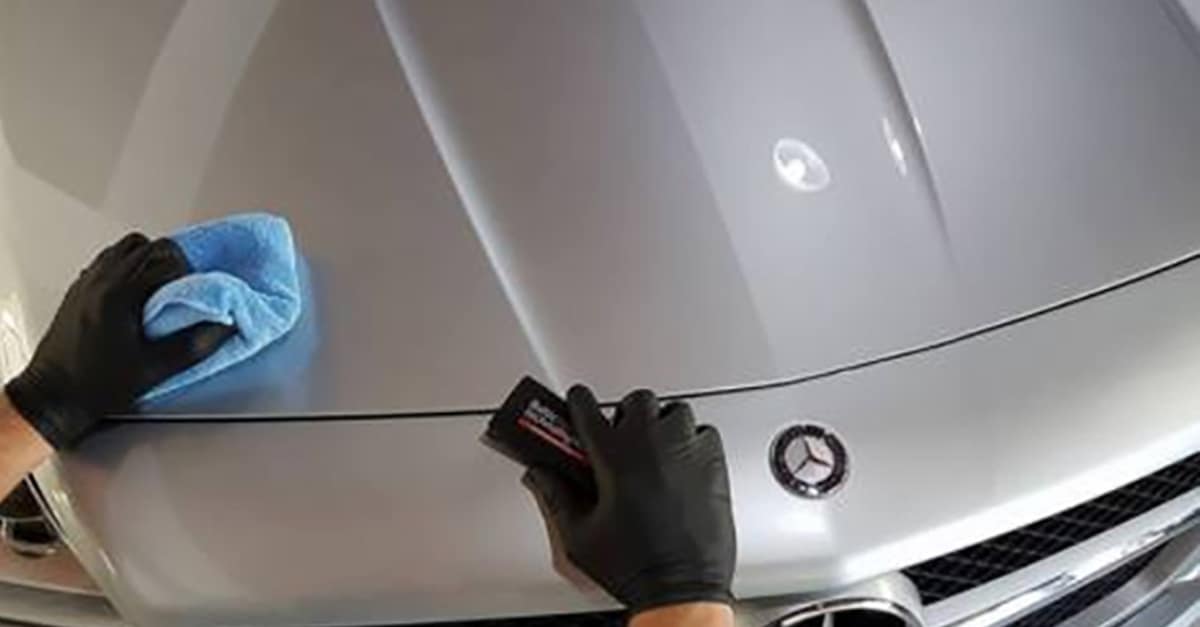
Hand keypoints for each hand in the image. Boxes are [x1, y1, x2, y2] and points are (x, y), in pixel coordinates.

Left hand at [4, 233, 232, 447]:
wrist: (53, 398)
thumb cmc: (97, 386)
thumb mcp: (154, 370)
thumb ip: (193, 345)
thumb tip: (222, 328)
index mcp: (119, 295)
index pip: (165, 262)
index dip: (189, 274)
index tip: (196, 292)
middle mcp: (99, 282)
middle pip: (146, 247)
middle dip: (172, 260)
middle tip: (184, 283)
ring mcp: (85, 284)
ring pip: (124, 248)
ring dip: (148, 258)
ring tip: (160, 283)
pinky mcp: (77, 291)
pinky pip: (106, 260)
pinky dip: (126, 265)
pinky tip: (134, 290)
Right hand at [525, 386, 735, 612]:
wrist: (681, 588)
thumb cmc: (635, 566)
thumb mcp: (579, 536)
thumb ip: (556, 496)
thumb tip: (541, 476)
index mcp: (613, 456)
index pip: (587, 406)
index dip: (579, 403)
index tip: (578, 404)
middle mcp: (651, 444)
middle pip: (636, 400)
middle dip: (625, 415)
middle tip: (620, 437)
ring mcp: (685, 450)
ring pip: (674, 411)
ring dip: (662, 424)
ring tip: (655, 448)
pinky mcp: (713, 462)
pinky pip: (704, 432)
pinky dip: (693, 441)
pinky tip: (683, 462)